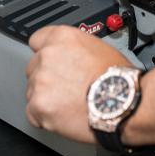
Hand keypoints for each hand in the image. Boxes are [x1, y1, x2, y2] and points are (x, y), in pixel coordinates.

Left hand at [25, 25, 131, 142]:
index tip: (52, 62)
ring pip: (32, 91)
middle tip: (67, 88)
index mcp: (63, 37)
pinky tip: (65, 115)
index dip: (45, 53)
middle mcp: (47, 56)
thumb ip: (75, 48)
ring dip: (46, 98)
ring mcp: (40, 81)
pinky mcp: (38, 106)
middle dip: (46, 78)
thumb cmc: (118, 78)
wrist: (122, 102)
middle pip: (34, 68)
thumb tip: (71, 55)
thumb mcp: (99, 47)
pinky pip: (33, 114)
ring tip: (70, 104)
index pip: (37, 40)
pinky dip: (45, 118)